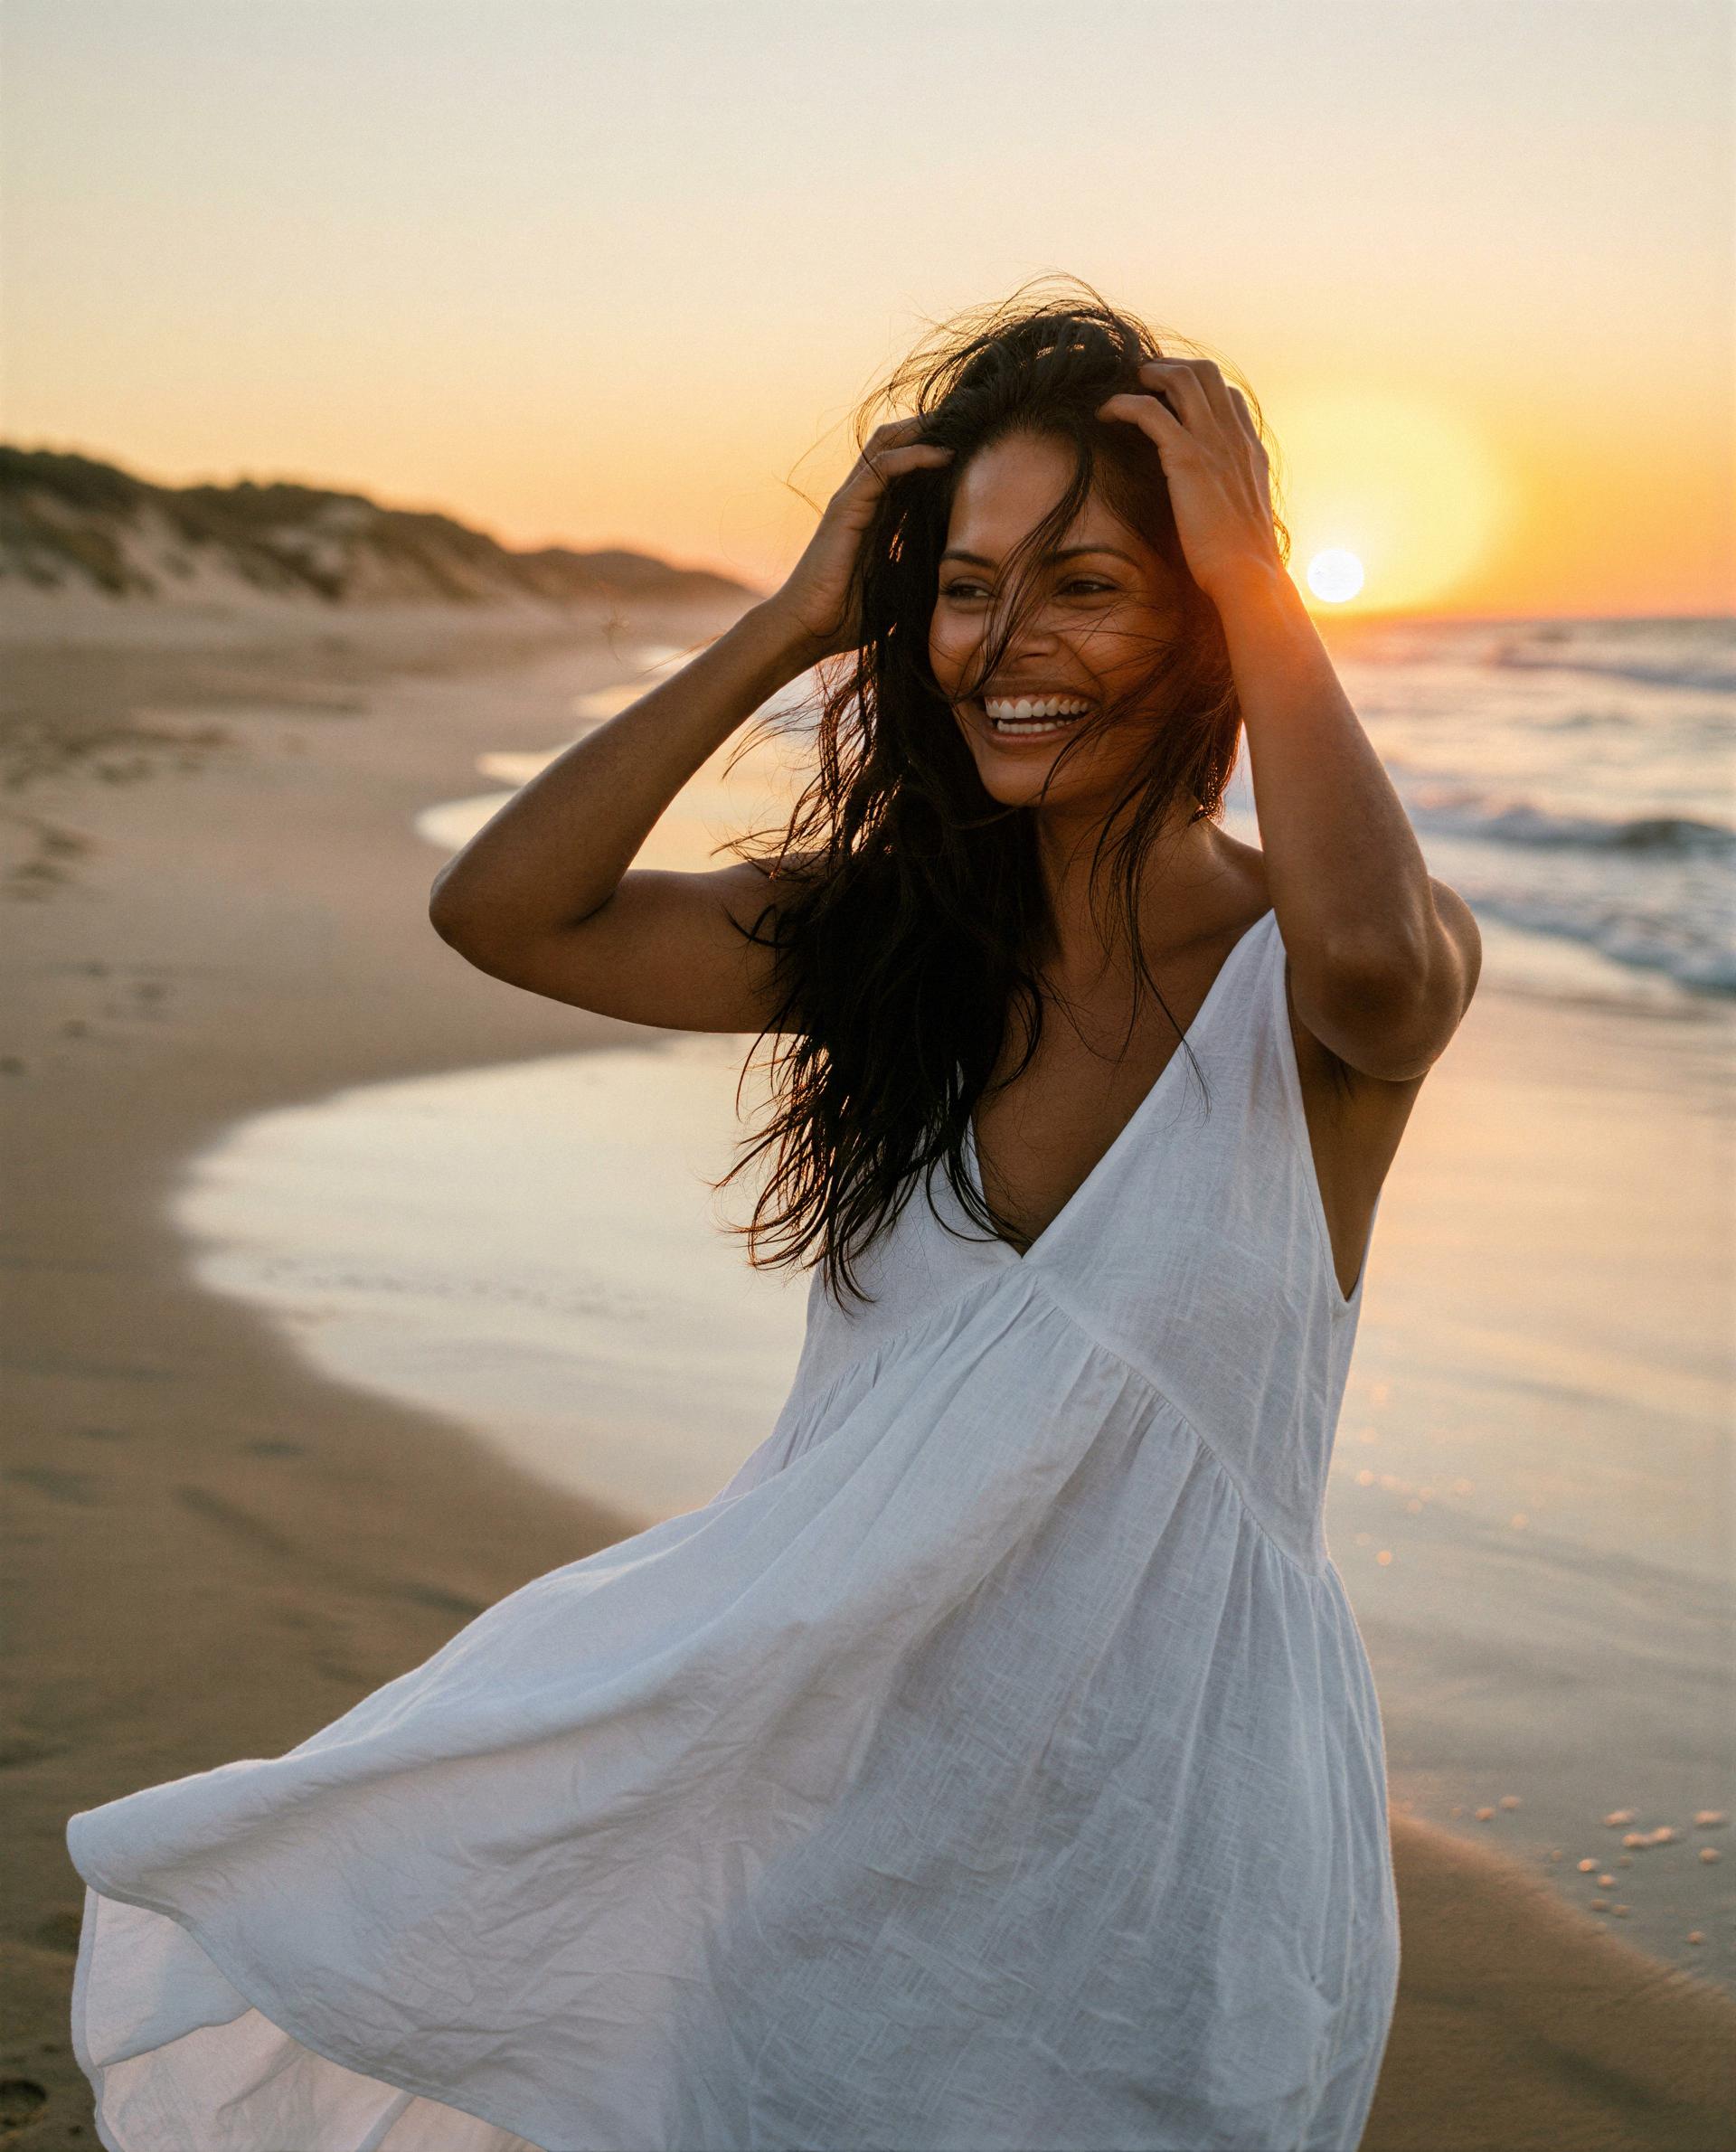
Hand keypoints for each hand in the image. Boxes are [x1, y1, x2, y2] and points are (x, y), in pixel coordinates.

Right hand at [763, 417, 953, 660]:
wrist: (806, 630)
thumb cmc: (846, 617)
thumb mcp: (897, 591)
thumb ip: (918, 574)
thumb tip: (956, 580)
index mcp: (874, 515)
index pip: (905, 465)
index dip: (934, 448)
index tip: (972, 442)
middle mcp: (861, 499)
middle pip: (895, 442)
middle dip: (930, 426)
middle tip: (968, 419)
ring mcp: (851, 500)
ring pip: (887, 443)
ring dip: (924, 430)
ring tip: (958, 422)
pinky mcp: (846, 508)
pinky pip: (882, 468)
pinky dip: (913, 456)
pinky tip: (942, 455)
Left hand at [1095, 358, 1283, 606]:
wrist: (1247, 573)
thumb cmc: (1240, 560)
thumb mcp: (1241, 520)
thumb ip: (1229, 499)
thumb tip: (1211, 506)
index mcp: (1249, 450)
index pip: (1228, 397)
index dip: (1199, 387)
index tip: (1172, 395)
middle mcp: (1234, 437)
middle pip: (1206, 374)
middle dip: (1172, 367)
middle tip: (1144, 379)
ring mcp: (1213, 443)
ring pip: (1181, 380)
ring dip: (1149, 374)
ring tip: (1126, 385)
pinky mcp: (1186, 458)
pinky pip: (1149, 411)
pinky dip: (1123, 404)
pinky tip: (1106, 413)